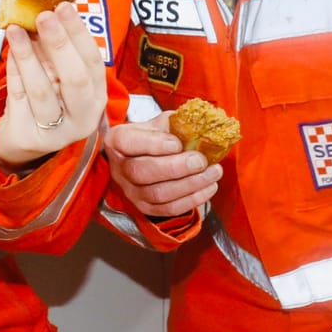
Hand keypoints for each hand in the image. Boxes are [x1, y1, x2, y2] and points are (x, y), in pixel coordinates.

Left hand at [0, 3, 110, 170]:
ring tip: (16, 30)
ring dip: (28, 55)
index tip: (64, 7)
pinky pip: (19, 97)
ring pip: (42, 90)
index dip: (79, 33)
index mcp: (96, 96)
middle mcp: (82, 116)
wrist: (24, 139)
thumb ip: (55, 51)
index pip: (93, 62)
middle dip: (59, 44)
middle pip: (75, 79)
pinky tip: (10, 51)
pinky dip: (14, 71)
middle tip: (44, 16)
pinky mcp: (29, 135)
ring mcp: (56, 130)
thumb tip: (46, 12)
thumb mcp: (58, 77)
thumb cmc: (46, 101)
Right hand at [103, 112, 221, 219]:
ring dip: (190, 184)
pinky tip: (209, 186)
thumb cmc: (157, 137)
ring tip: (213, 172)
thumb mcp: (162, 123)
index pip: (127, 142)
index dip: (153, 144)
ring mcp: (131, 191)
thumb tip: (202, 127)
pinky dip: (193, 199)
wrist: (150, 157)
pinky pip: (169, 208)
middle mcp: (120, 168)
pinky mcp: (146, 207)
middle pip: (141, 172)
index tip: (177, 143)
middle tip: (200, 160)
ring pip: (157, 194)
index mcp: (118, 141)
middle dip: (175, 167)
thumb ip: (178, 123)